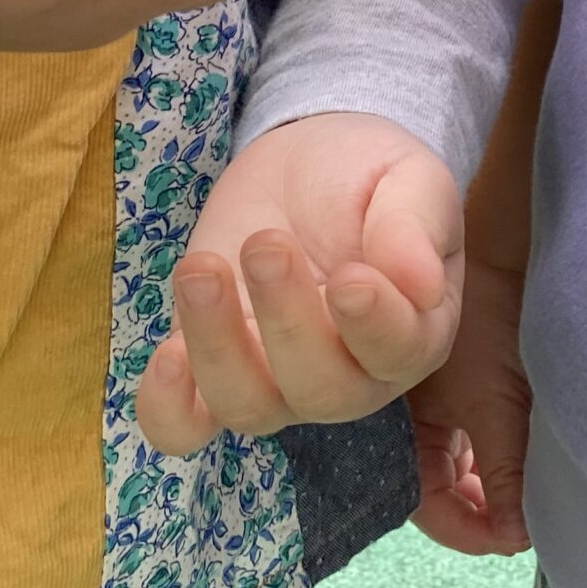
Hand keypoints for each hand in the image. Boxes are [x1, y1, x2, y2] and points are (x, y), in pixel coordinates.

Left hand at [135, 113, 461, 452]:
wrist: (308, 164)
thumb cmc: (370, 176)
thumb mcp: (409, 179)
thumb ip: (415, 224)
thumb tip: (420, 283)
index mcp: (412, 330)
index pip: (399, 351)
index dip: (374, 326)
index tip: (350, 280)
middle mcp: (350, 375)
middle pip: (321, 389)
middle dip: (286, 322)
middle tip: (267, 244)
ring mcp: (277, 381)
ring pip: (250, 406)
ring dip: (218, 349)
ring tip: (202, 271)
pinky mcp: (213, 366)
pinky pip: (187, 423)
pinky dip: (170, 408)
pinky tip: (166, 359)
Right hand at [409, 257, 530, 555]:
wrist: (504, 248)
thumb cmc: (492, 323)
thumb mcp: (497, 407)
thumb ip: (505, 478)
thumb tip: (516, 538)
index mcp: (402, 428)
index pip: (428, 507)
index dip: (471, 531)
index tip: (515, 538)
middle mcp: (408, 418)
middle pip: (439, 489)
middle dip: (479, 512)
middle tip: (523, 522)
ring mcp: (432, 399)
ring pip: (457, 465)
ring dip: (489, 484)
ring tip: (530, 494)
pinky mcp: (457, 381)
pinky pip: (471, 437)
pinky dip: (494, 454)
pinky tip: (524, 456)